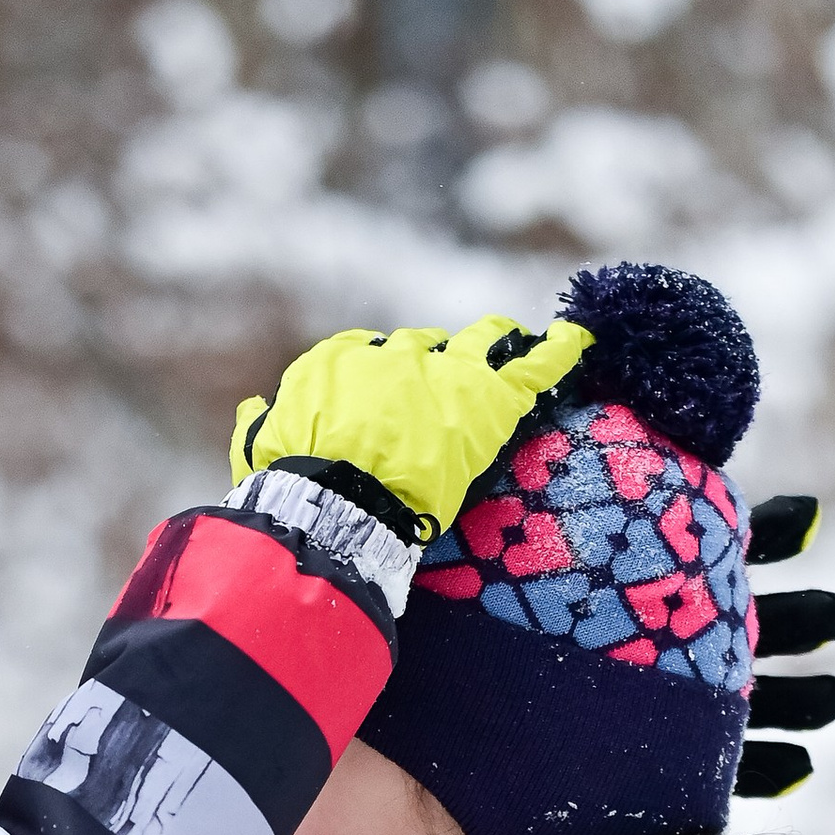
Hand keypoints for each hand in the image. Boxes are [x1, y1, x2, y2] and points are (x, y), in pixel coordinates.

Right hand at [230, 315, 592, 543]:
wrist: (337, 496)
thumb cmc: (293, 484)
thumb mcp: (260, 448)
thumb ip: (259, 424)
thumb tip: (253, 410)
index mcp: (337, 365)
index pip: (369, 358)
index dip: (385, 378)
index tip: (391, 398)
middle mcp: (391, 357)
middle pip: (424, 346)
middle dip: (437, 358)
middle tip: (452, 374)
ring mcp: (443, 373)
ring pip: (479, 343)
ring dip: (494, 343)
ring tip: (513, 341)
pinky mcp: (487, 400)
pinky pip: (533, 366)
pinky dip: (560, 351)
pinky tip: (581, 338)